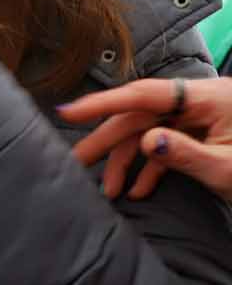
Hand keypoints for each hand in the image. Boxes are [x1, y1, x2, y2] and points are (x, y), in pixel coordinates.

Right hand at [60, 77, 231, 200]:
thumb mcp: (227, 170)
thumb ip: (185, 154)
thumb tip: (146, 140)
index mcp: (208, 99)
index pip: (145, 94)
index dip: (103, 103)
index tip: (68, 112)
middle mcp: (201, 102)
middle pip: (142, 114)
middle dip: (108, 141)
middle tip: (76, 161)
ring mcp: (204, 118)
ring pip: (151, 131)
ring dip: (129, 160)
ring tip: (109, 190)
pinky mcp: (208, 135)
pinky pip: (170, 144)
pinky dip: (153, 166)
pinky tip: (139, 189)